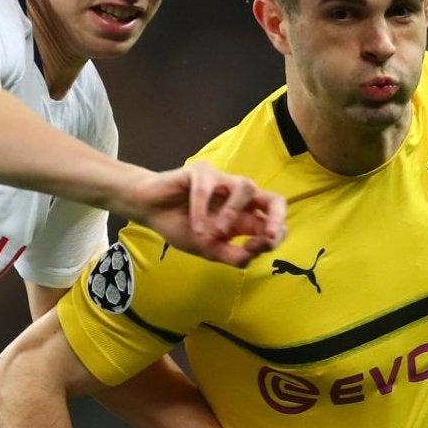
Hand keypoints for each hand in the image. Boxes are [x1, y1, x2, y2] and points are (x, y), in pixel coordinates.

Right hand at [118, 162, 285, 268]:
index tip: (254, 249)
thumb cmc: (181, 226)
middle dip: (277, 217)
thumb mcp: (208, 250)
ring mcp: (223, 181)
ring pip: (246, 187)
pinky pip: (208, 187)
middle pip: (274, 200)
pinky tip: (195, 228)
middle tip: (267, 235)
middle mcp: (239, 199)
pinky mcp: (202, 171)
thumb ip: (231, 255)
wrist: (151, 210)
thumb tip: (252, 256)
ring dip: (233, 214)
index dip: (274, 235)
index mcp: (244, 218)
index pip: (273, 223)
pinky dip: (202, 210)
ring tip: (214, 234)